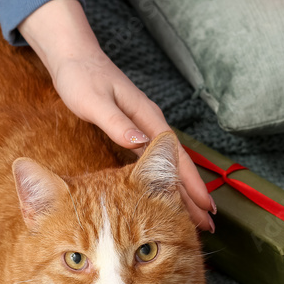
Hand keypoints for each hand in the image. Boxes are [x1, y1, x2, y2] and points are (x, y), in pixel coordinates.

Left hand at [18, 0, 215, 231]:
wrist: (75, 58)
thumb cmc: (82, 78)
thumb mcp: (94, 100)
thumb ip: (116, 122)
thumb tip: (139, 142)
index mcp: (145, 117)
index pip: (175, 156)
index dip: (190, 183)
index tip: (203, 206)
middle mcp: (149, 123)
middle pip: (178, 164)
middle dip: (194, 194)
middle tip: (208, 225)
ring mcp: (143, 127)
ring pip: (168, 165)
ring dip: (181, 191)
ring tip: (194, 218)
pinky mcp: (133, 130)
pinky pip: (154, 162)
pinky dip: (165, 180)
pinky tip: (167, 196)